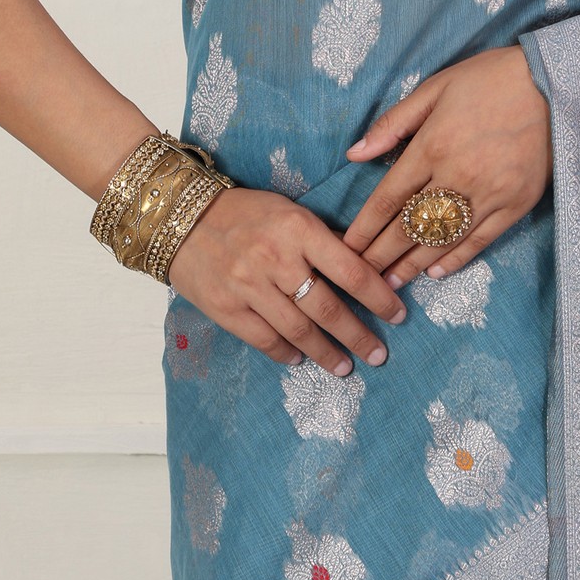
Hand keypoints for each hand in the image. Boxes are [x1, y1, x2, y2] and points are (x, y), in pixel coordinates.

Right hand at [167, 185, 405, 377]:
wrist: (181, 219)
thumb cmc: (245, 213)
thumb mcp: (290, 212)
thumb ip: (322, 240)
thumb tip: (366, 267)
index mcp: (299, 229)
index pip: (352, 270)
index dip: (380, 298)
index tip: (398, 315)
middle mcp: (276, 259)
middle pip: (329, 309)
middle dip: (359, 336)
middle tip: (379, 354)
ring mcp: (249, 287)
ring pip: (300, 331)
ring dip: (327, 354)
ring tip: (346, 367)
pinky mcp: (226, 308)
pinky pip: (265, 340)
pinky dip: (286, 354)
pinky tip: (301, 360)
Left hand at [341, 46, 551, 285]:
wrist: (552, 84)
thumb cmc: (488, 80)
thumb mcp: (434, 88)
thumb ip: (393, 124)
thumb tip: (354, 153)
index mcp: (432, 147)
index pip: (388, 199)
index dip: (364, 228)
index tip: (347, 248)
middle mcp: (457, 177)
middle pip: (409, 227)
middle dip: (381, 256)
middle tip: (361, 279)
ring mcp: (489, 195)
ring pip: (442, 240)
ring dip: (413, 265)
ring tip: (391, 285)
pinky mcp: (515, 205)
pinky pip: (479, 240)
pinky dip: (456, 259)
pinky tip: (436, 272)